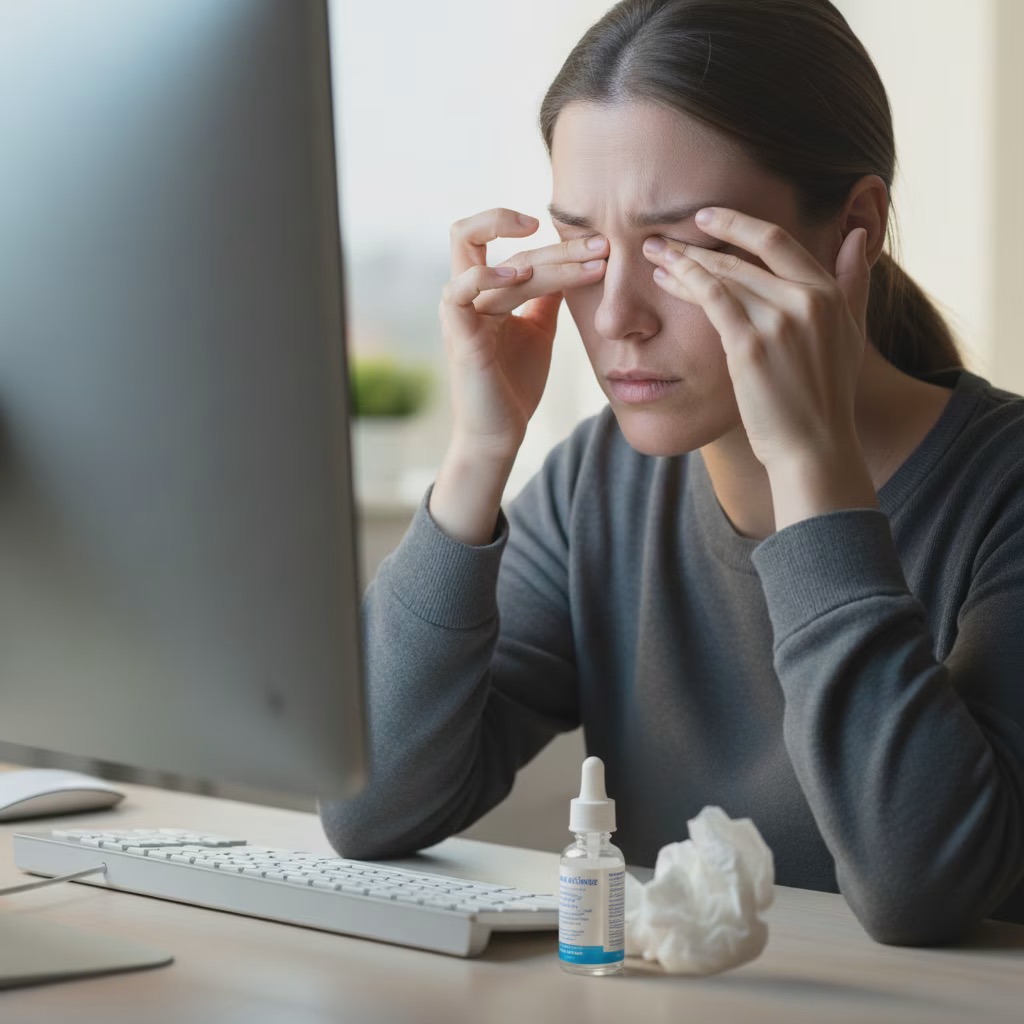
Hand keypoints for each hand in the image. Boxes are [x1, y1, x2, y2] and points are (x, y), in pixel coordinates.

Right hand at [440, 208, 607, 459]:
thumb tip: (571, 262)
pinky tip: (521, 273)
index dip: (556, 240)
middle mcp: (465, 292)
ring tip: (590, 266)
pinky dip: (490, 275)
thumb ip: (546, 294)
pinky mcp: (458, 333)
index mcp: (483, 288)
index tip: (597, 244)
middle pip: (494, 236)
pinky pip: (462, 289)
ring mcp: (459, 310)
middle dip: (558, 243)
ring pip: (502, 263)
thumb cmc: (515, 383)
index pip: (512, 242)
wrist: (500, 431)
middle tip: (603, 248)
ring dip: (551, 261)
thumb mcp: (539, 328)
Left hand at [642, 208, 877, 526]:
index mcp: (828, 293)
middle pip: (742, 257)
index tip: (706, 216)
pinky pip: (712, 298)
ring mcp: (778, 320)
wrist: (814, 447)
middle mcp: (806, 299)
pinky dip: (686, 282)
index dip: (738, 223)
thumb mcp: (851, 333)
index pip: (778, 241)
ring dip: (683, 261)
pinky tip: (664, 277)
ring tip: (654, 253)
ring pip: (722, 274)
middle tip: (663, 237)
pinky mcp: (750, 345)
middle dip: (698, 243)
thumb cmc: (826, 398)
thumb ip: (854, 283)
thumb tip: (858, 235)